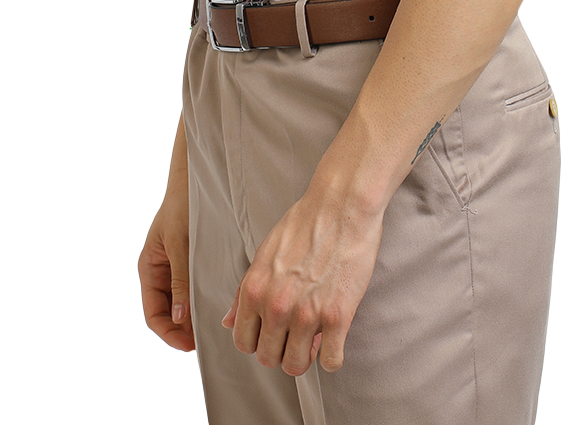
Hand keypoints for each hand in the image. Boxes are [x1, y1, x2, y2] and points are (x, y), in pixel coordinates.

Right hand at [138, 167, 194, 353]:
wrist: (194, 180)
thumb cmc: (181, 206)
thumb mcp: (179, 244)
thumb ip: (179, 280)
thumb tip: (179, 318)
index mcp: (149, 269)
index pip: (154, 314)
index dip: (169, 333)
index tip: (189, 345)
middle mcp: (160, 272)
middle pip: (167, 313)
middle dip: (182, 330)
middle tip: (203, 341)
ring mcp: (175, 268)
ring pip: (180, 304)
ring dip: (191, 318)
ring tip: (209, 328)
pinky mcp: (190, 262)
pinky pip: (192, 289)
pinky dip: (200, 301)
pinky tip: (214, 306)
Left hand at [222, 188, 383, 375]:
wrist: (342, 205)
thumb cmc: (304, 223)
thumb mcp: (265, 253)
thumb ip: (245, 291)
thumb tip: (227, 322)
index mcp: (255, 289)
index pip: (243, 343)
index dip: (258, 341)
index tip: (273, 332)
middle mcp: (277, 305)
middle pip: (268, 358)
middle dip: (281, 350)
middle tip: (296, 334)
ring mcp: (307, 313)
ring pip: (296, 365)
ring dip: (305, 356)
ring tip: (315, 336)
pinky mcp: (338, 316)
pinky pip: (331, 362)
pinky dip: (332, 356)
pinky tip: (335, 338)